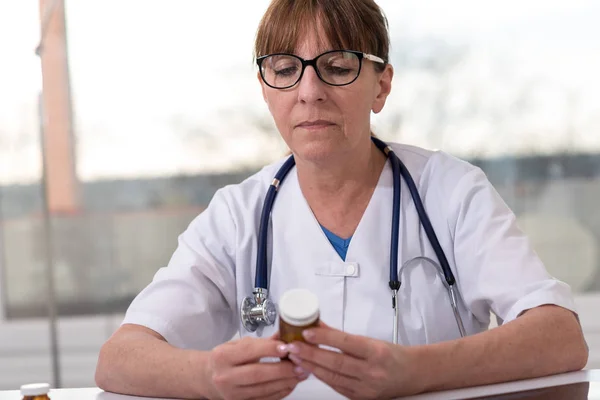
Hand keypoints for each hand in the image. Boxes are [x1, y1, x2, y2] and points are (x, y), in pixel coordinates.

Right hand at [204, 335, 308, 399]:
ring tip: (300, 373)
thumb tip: (285, 335)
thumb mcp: (238, 344)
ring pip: (263, 389)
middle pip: (258, 373)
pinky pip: (265, 399)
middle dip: (282, 369)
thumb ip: (262, 342)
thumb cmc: (226, 358)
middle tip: (299, 363)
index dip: (270, 349)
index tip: (287, 346)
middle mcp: (225, 376)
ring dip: (286, 381)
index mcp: (223, 356)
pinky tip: (291, 383)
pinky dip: (281, 391)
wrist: (208, 377)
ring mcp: (232, 393)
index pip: (250, 351)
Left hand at [282, 322, 420, 399]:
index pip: (346, 343)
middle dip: (311, 354)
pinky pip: (336, 386)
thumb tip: (318, 325)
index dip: (325, 338)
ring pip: (333, 376)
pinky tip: (310, 368)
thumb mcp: (370, 340)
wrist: (410, 375)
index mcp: (376, 352)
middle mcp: (371, 372)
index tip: (307, 332)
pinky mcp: (359, 398)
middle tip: (293, 346)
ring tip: (296, 356)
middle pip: (336, 362)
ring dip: (311, 366)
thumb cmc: (391, 355)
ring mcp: (365, 388)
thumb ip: (342, 335)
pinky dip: (321, 376)